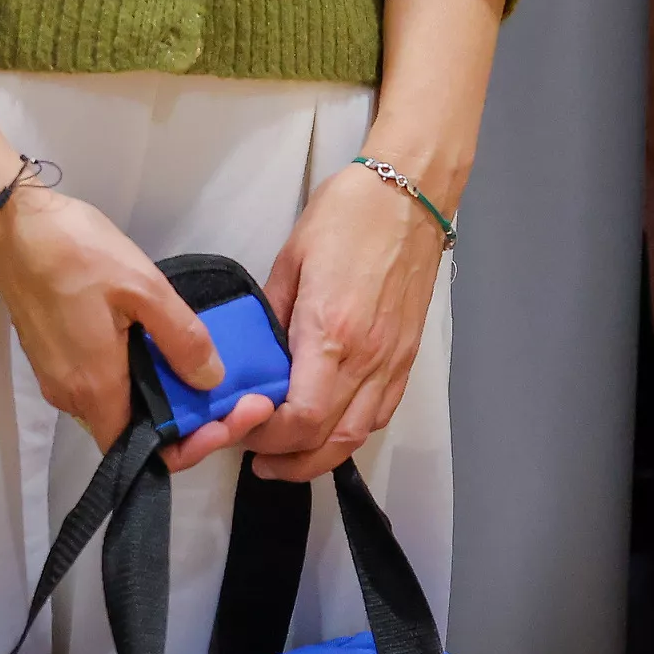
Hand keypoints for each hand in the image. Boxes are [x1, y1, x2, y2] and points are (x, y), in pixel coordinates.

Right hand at [0, 186, 270, 471]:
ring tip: (204, 373)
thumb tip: (212, 382)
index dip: (187, 447)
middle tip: (229, 396)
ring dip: (161, 399)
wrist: (13, 225)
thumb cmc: (77, 252)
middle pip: (132, 433)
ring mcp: (58, 377)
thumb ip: (180, 338)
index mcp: (94, 387)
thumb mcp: (143, 288)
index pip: (141, 453)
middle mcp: (71, 396)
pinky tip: (163, 352)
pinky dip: (137, 380)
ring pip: (118, 408)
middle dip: (183, 422)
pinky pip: (101, 385)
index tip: (224, 419)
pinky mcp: (53, 358)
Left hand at [249, 161, 449, 480]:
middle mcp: (368, 357)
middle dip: (288, 461)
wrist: (412, 191)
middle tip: (257, 457)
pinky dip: (352, 433)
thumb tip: (255, 360)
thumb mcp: (290, 261)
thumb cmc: (349, 215)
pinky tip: (329, 429)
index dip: (266, 437)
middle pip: (329, 441)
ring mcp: (393, 360)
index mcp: (331, 333)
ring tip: (287, 455)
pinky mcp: (408, 355)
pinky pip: (381, 413)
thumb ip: (271, 319)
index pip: (300, 418)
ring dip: (319, 458)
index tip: (241, 426)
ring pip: (357, 436)